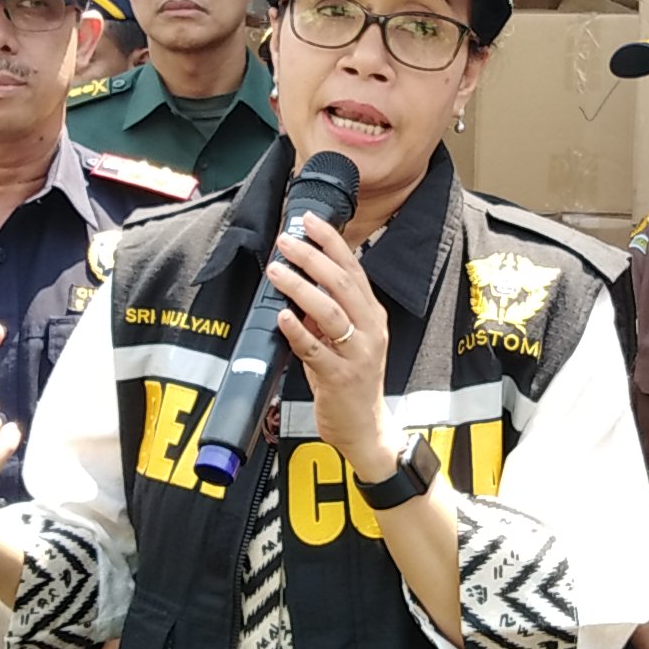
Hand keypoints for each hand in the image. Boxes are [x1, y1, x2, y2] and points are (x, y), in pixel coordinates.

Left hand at [266, 216, 398, 475]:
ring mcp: (358, 354)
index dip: (331, 242)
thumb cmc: (352, 380)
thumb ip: (327, 313)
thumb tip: (299, 281)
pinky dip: (297, 330)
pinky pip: (315, 349)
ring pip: (329, 312)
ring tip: (276, 271)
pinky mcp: (341, 378)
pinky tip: (281, 316)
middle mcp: (370, 329)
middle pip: (341, 283)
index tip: (308, 220)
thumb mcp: (346, 340)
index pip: (353, 268)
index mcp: (372, 314)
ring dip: (300, 288)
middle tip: (285, 241)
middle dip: (312, 257)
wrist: (365, 428)